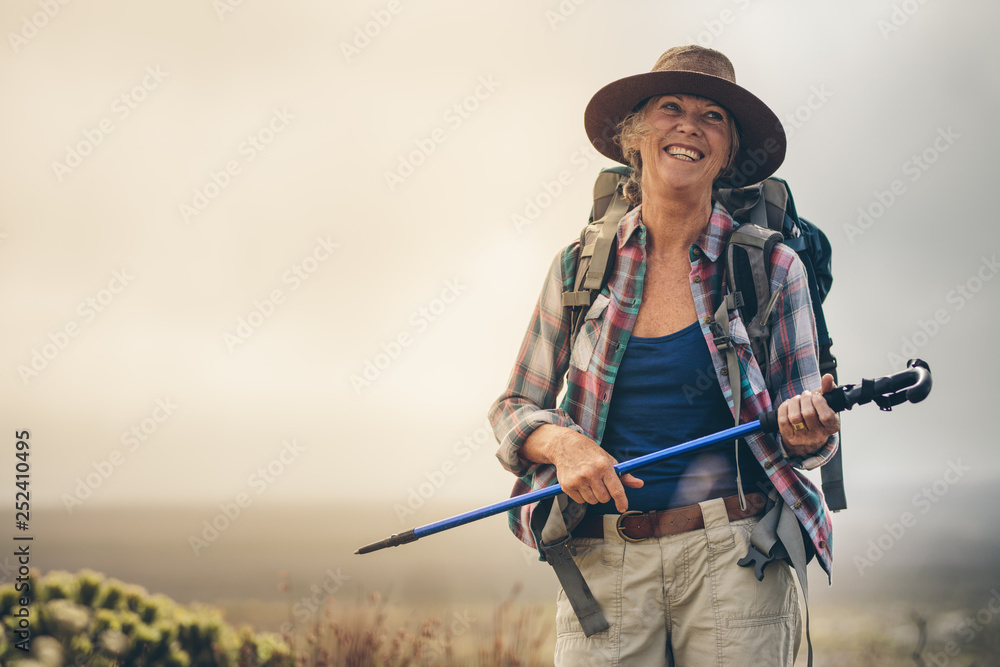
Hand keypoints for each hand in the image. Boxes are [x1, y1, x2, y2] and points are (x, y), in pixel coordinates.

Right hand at [524, 426, 642, 511]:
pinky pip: (580, 501)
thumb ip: (624, 475)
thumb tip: (639, 484)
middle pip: (604, 498)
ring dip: (593, 495)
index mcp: (604, 466)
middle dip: (604, 494)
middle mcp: (590, 473)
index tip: (623, 508)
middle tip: (600, 483)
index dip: (621, 501)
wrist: (565, 445)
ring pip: (592, 501)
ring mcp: (577, 480)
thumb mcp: (608, 460)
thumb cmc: (590, 453)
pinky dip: (582, 496)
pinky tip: (579, 483)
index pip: (616, 490)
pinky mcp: (567, 485)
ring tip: (589, 482)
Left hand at [778, 373, 840, 457]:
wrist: (807, 434)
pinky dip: (784, 408)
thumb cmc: (819, 414)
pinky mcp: (790, 437)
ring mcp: (803, 438)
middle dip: (805, 399)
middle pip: (808, 413)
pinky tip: (789, 405)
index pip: (826, 416)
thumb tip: (827, 377)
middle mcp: (818, 435)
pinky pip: (783, 420)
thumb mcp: (827, 403)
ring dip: (794, 402)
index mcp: (832, 427)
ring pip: (794, 417)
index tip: (816, 396)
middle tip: (806, 394)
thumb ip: (829, 388)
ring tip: (797, 399)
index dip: (819, 402)